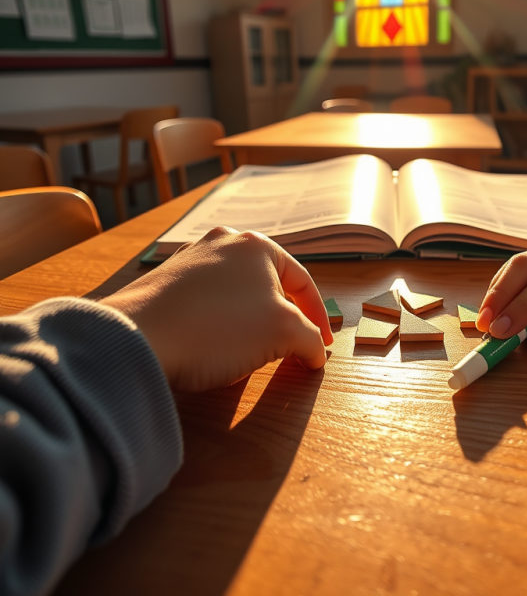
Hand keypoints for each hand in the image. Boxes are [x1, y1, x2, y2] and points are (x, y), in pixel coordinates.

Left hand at [101, 227, 332, 391]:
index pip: (302, 281)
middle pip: (267, 286)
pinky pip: (204, 304)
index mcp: (257, 245)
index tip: (320, 346)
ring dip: (248, 324)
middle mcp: (223, 242)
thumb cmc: (218, 327)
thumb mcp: (283, 333)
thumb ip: (310, 340)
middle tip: (286, 348)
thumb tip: (315, 351)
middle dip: (280, 320)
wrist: (136, 338)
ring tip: (246, 353)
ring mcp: (189, 260)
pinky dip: (216, 326)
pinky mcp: (163, 282)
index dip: (317, 317)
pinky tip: (210, 350)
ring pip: (235, 295)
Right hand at [476, 242, 526, 349]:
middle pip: (526, 267)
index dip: (524, 308)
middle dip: (501, 296)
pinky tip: (491, 307)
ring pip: (516, 264)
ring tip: (483, 320)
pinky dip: (500, 287)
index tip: (502, 332)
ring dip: (496, 292)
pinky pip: (514, 267)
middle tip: (485, 325)